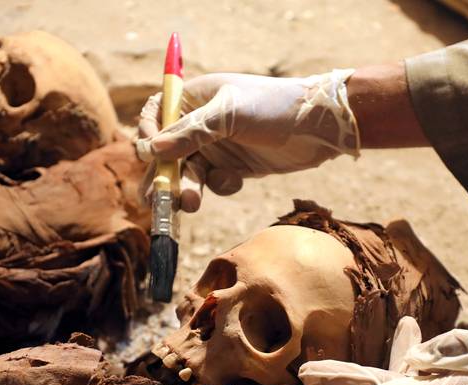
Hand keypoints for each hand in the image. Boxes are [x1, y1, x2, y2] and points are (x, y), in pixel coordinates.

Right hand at [134, 71, 359, 210]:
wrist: (320, 127)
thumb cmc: (275, 108)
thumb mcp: (230, 116)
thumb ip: (191, 133)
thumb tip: (152, 150)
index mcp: (195, 98)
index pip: (155, 115)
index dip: (148, 136)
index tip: (151, 156)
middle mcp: (200, 122)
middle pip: (166, 152)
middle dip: (162, 176)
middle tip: (157, 201)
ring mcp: (216, 146)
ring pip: (187, 173)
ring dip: (187, 189)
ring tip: (192, 204)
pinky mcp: (231, 167)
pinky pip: (212, 183)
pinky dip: (219, 186)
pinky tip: (237, 180)